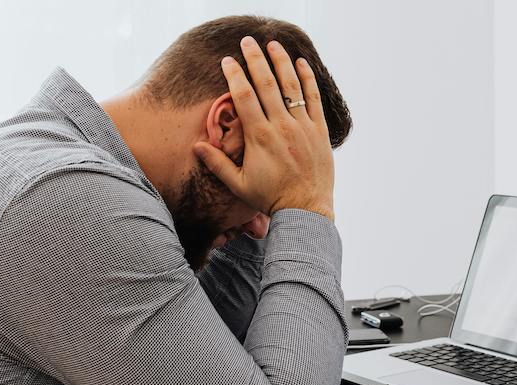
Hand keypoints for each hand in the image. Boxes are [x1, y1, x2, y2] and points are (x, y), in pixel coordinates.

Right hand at [194, 36, 334, 220]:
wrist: (305, 209)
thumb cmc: (270, 198)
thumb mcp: (239, 184)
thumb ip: (217, 164)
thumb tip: (196, 146)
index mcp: (259, 137)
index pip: (244, 96)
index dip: (234, 75)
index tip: (227, 60)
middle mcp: (281, 127)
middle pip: (266, 84)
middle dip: (255, 59)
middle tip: (247, 42)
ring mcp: (302, 127)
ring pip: (291, 86)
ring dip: (281, 62)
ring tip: (273, 44)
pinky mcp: (319, 131)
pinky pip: (313, 99)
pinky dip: (307, 79)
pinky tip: (301, 63)